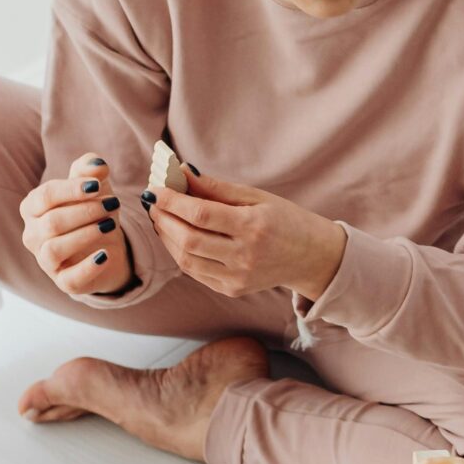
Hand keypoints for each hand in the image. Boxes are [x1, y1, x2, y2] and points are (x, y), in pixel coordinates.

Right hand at [18, 153, 132, 295]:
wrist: (107, 244)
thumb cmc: (93, 210)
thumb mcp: (94, 187)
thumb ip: (91, 171)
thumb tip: (96, 164)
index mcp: (32, 208)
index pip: (45, 196)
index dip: (71, 190)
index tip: (98, 186)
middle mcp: (32, 235)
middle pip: (52, 222)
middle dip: (85, 211)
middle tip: (112, 204)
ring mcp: (45, 260)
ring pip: (55, 249)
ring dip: (86, 235)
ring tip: (110, 224)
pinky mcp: (63, 281)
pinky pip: (70, 278)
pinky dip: (88, 267)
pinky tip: (106, 254)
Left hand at [147, 172, 346, 299]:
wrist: (310, 257)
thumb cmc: (284, 220)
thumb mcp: (257, 196)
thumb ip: (216, 187)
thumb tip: (181, 173)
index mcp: (254, 226)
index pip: (201, 214)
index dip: (172, 201)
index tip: (155, 189)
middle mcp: (245, 255)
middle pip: (189, 239)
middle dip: (163, 219)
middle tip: (153, 203)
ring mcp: (238, 277)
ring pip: (186, 260)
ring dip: (166, 237)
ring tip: (161, 218)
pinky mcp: (232, 290)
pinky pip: (196, 272)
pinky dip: (180, 253)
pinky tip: (176, 237)